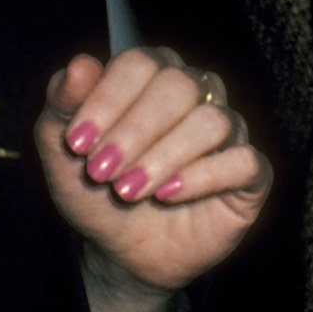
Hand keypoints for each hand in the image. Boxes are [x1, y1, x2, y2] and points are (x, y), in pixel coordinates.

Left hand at [37, 47, 270, 311]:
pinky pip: (244, 162)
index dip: (107, 100)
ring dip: (163, 157)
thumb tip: (80, 65)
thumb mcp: (62, 149)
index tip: (76, 143)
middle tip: (100, 171)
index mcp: (153, 74)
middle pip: (179, 86)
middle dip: (134, 131)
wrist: (121, 249)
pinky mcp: (250, 173)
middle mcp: (198, 92)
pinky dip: (203, 177)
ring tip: (128, 190)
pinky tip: (167, 194)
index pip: (139, 63)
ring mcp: (229, 131)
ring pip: (213, 122)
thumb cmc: (96, 187)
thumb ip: (63, 103)